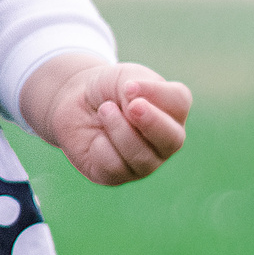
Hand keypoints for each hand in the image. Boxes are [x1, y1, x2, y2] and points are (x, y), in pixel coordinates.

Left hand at [20, 55, 191, 186]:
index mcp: (172, 111)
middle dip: (151, 122)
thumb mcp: (126, 78)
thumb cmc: (107, 89)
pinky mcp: (117, 177)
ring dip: (119, 130)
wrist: (75, 101)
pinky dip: (101, 146)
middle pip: (173, 139)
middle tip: (132, 106)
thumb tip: (136, 107)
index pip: (179, 102)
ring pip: (142, 156)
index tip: (129, 85)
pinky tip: (96, 137)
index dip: (156, 92)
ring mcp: (145, 162)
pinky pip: (116, 167)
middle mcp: (165, 141)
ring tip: (104, 110)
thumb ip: (141, 90)